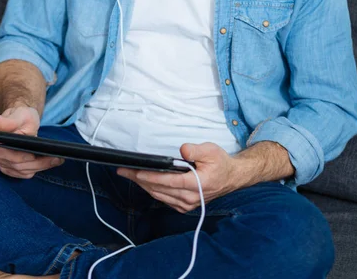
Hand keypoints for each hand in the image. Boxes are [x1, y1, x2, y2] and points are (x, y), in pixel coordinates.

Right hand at [0, 106, 63, 178]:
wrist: (21, 121)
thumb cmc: (21, 117)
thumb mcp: (19, 115)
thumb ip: (9, 120)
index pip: (6, 155)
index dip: (20, 157)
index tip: (34, 156)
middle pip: (17, 165)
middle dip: (37, 163)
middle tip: (56, 158)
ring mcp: (4, 163)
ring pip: (23, 170)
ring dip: (40, 167)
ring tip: (57, 160)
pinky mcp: (12, 168)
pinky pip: (24, 173)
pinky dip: (36, 169)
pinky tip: (49, 164)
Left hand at [117, 142, 240, 213]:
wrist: (232, 177)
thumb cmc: (221, 163)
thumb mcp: (211, 150)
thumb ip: (195, 150)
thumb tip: (181, 150)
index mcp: (197, 184)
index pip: (168, 182)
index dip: (150, 177)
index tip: (136, 172)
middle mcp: (190, 198)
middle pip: (159, 190)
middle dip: (139, 180)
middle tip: (124, 171)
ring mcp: (187, 204)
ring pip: (160, 196)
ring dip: (143, 186)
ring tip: (129, 176)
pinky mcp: (185, 206)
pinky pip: (164, 199)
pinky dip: (153, 191)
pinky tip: (144, 183)